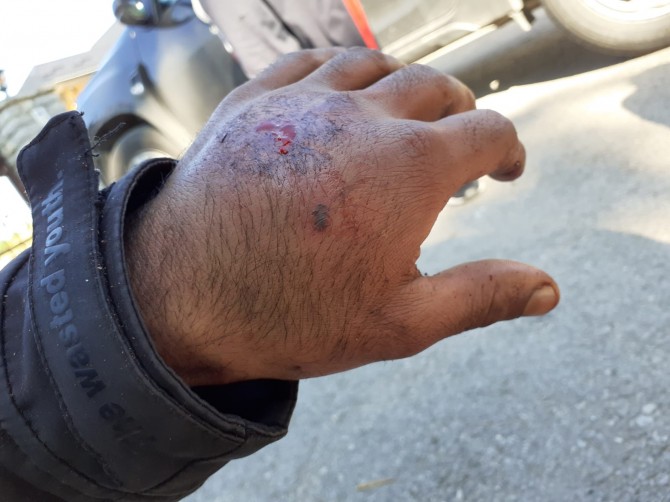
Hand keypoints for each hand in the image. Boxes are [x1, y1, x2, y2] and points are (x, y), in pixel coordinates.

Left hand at [125, 48, 559, 384]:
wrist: (182, 297)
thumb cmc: (292, 314)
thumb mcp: (400, 323)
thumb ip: (480, 297)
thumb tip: (547, 288)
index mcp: (410, 168)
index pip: (488, 133)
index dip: (509, 149)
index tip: (508, 169)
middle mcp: (363, 117)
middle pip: (436, 88)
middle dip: (461, 112)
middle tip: (463, 138)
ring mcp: (304, 101)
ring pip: (376, 63)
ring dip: (404, 84)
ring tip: (408, 110)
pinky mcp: (255, 100)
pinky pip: (309, 60)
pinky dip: (339, 70)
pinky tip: (340, 92)